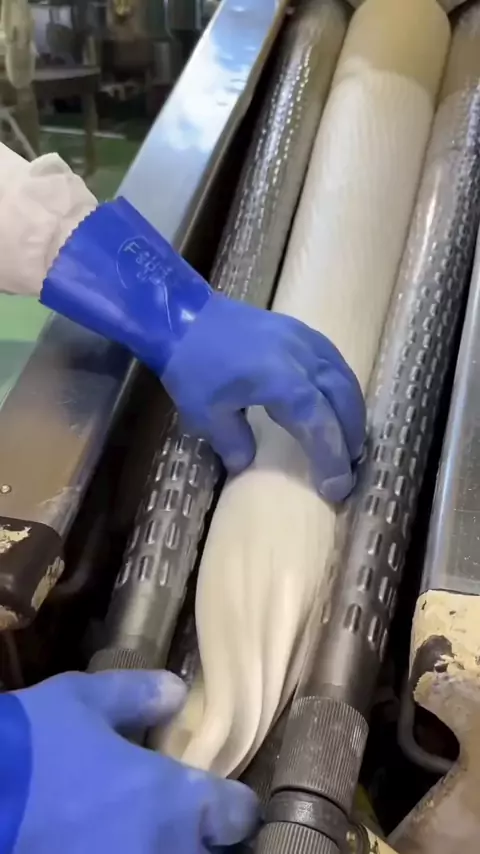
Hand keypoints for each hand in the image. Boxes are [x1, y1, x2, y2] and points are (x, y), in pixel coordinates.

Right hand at [2, 671, 258, 853]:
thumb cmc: (36, 744)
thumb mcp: (86, 700)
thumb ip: (140, 695)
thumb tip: (177, 693)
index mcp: (175, 799)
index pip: (238, 813)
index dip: (235, 804)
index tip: (226, 798)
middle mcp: (166, 850)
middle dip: (204, 840)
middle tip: (188, 822)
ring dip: (169, 850)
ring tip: (144, 833)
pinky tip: (106, 843)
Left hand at [162, 293, 364, 501]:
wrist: (184, 315)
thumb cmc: (192, 366)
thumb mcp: (204, 415)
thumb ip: (232, 443)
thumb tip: (248, 464)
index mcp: (280, 380)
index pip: (318, 423)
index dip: (331, 456)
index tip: (336, 487)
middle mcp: (301, 358)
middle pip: (341, 399)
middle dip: (350, 436)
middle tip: (349, 466)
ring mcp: (304, 339)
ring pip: (343, 377)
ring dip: (352, 411)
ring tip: (350, 439)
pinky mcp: (299, 330)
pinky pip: (334, 361)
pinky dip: (342, 386)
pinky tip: (338, 401)